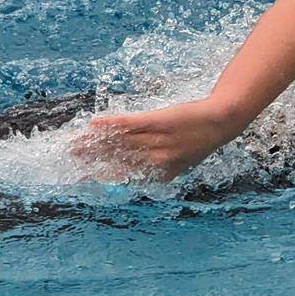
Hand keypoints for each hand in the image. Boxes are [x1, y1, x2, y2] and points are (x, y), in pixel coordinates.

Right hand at [70, 98, 237, 181]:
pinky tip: (95, 125)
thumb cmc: (201, 140)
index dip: (103, 175)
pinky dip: (112, 124)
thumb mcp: (181, 161)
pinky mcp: (160, 121)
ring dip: (95, 143)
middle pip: (118, 159)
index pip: (126, 175)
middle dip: (92, 159)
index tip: (84, 176)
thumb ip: (159, 168)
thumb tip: (134, 174)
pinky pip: (131, 123)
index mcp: (163, 173)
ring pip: (120, 142)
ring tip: (76, 143)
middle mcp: (158, 159)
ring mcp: (159, 140)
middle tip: (71, 158)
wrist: (223, 119)